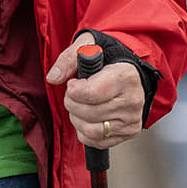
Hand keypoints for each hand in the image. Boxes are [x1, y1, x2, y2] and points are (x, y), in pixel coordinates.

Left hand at [47, 30, 144, 149]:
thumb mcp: (88, 46)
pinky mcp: (128, 132)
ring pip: (91, 130)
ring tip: (79, 105)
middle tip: (74, 94)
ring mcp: (132, 119)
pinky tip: (87, 117)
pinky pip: (96, 141)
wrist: (128, 71)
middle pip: (88, 113)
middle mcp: (132, 100)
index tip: (73, 83)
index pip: (91, 93)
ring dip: (76, 119)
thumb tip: (53, 78)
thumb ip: (68, 60)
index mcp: (125, 77)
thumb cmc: (108, 59)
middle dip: (72, 103)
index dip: (73, 90)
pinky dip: (84, 131)